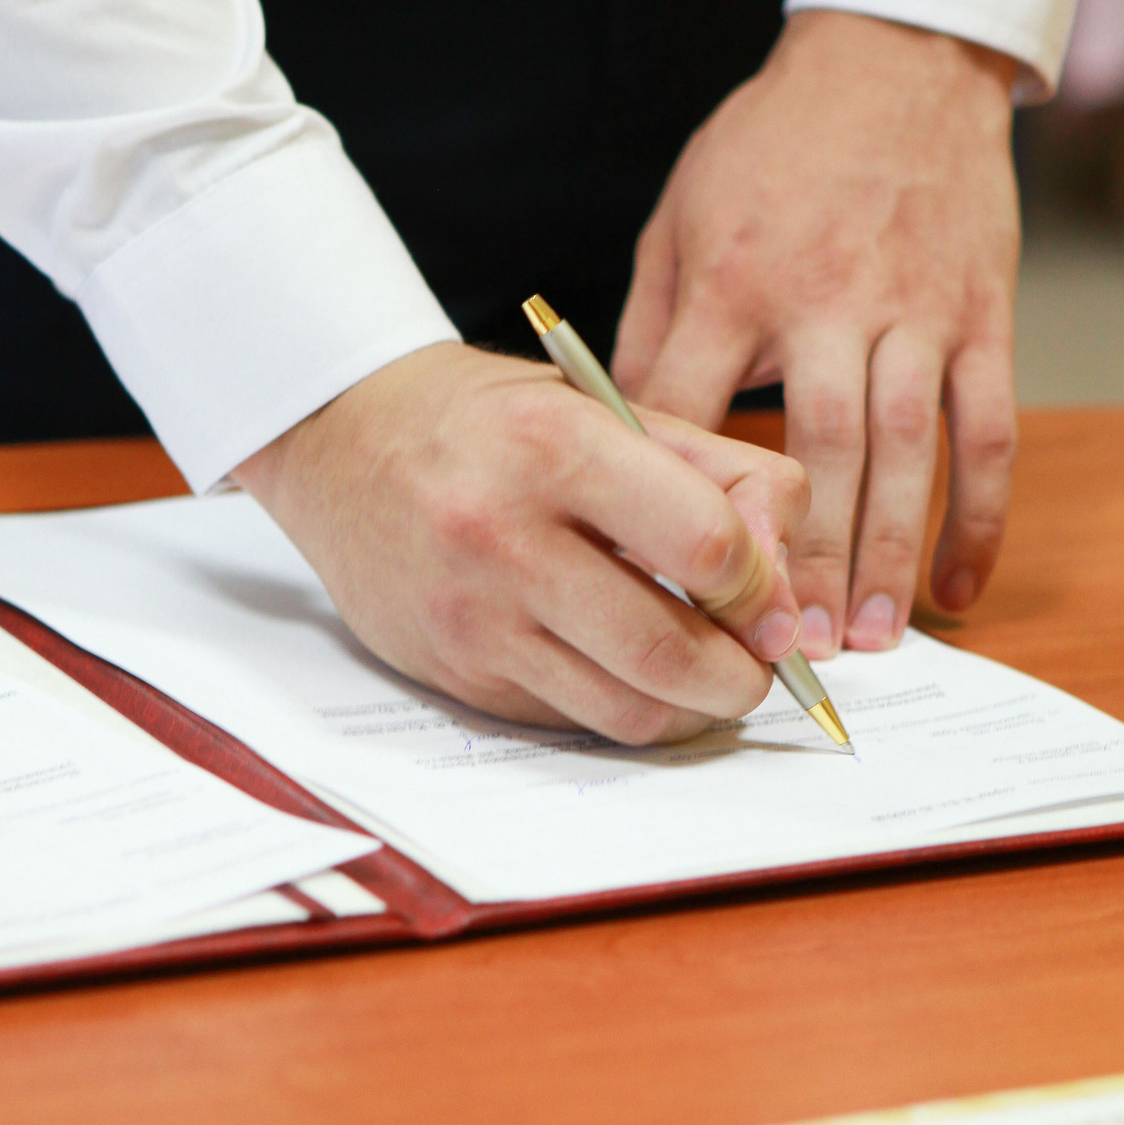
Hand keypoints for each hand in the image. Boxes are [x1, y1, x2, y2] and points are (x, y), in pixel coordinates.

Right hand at [235, 344, 809, 742]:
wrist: (339, 439)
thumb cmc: (489, 419)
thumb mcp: (607, 403)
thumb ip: (718, 471)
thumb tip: (785, 576)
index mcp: (555, 446)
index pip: (707, 548)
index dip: (765, 589)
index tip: (770, 599)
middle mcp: (504, 536)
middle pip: (672, 653)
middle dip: (743, 677)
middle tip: (757, 664)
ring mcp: (473, 616)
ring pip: (626, 710)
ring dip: (691, 710)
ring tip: (706, 676)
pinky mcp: (454, 673)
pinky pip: (570, 721)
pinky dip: (620, 708)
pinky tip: (627, 671)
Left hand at [613, 7, 1019, 656]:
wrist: (898, 56)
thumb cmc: (773, 145)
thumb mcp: (682, 216)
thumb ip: (654, 324)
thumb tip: (615, 437)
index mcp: (736, 278)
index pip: (693, 406)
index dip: (675, 500)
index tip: (664, 583)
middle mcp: (828, 300)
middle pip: (815, 452)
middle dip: (802, 560)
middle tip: (786, 648)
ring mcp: (915, 310)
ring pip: (904, 454)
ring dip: (887, 556)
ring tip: (869, 642)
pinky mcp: (983, 314)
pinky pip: (987, 430)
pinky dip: (978, 516)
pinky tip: (959, 587)